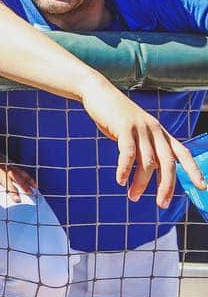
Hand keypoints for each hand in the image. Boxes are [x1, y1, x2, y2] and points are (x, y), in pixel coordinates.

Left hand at [0, 139, 36, 210]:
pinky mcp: (7, 161)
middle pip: (2, 177)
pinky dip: (27, 176)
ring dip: (23, 182)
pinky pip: (19, 169)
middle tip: (17, 200)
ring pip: (14, 172)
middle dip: (10, 188)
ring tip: (31, 192)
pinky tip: (35, 184)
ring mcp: (1, 162)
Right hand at [81, 76, 205, 207]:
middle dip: (166, 186)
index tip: (202, 187)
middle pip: (167, 163)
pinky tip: (120, 180)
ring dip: (141, 183)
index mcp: (160, 132)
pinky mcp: (124, 127)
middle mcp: (155, 130)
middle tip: (161, 204)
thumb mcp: (135, 132)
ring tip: (133, 196)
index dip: (193, 170)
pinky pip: (128, 153)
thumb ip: (144, 149)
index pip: (183, 153)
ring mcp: (140, 128)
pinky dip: (125, 169)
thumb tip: (148, 174)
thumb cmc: (116, 116)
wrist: (98, 92)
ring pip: (146, 162)